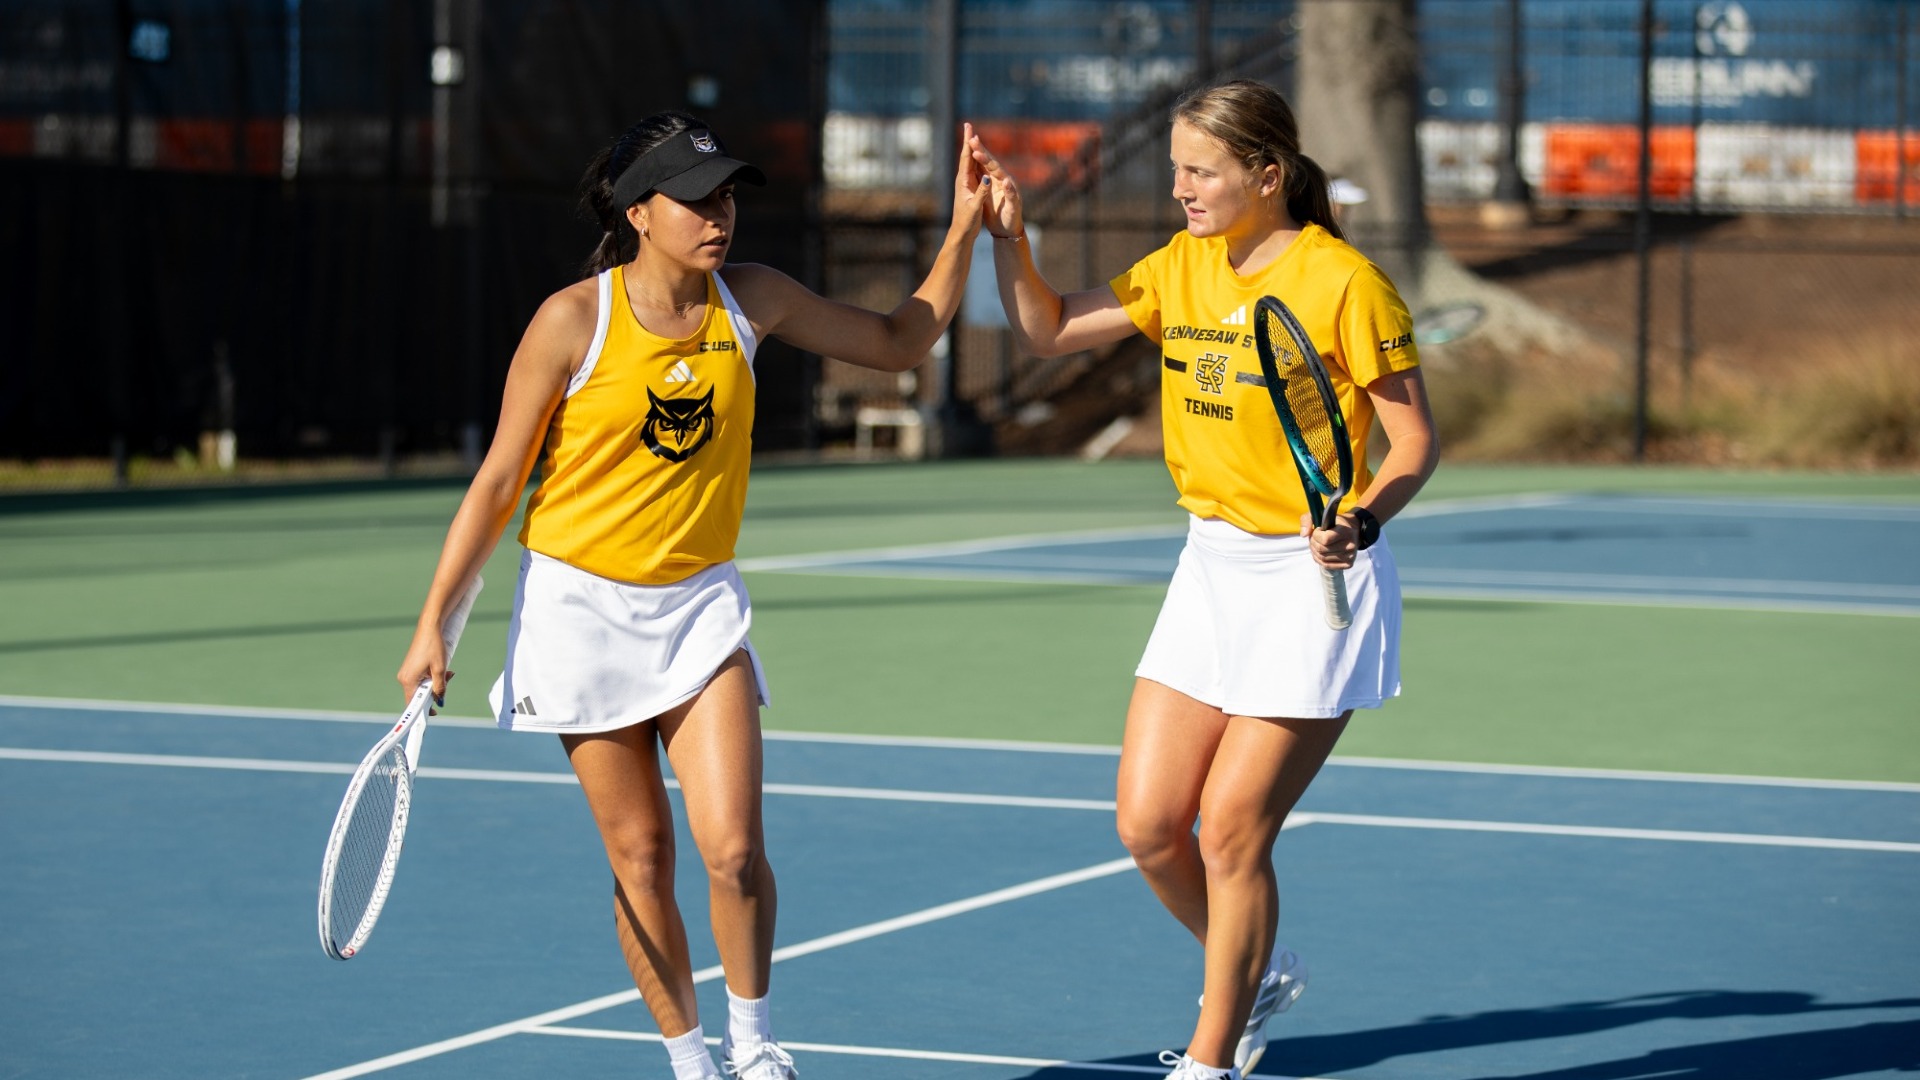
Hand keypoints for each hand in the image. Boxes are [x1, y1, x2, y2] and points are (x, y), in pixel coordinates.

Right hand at [396, 620, 453, 708]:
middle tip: (447, 682)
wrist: (430, 627)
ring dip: (435, 684)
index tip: (434, 714)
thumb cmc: (434, 647)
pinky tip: (442, 669)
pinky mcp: (411, 668)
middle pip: (419, 696)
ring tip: (447, 672)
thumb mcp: (440, 670)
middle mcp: (404, 678)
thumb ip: (440, 688)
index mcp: (408, 681)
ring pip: (422, 687)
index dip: (423, 712)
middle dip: (435, 693)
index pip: (413, 704)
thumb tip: (440, 701)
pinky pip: (422, 679)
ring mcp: (407, 673)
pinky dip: (432, 678)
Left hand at [950, 122, 988, 239]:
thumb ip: (981, 192)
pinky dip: (974, 159)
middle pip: (966, 156)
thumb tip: (987, 178)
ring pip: (968, 162)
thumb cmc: (968, 221)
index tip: (969, 129)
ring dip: (970, 148)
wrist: (961, 233)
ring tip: (971, 136)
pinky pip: (972, 169)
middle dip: (968, 140)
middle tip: (969, 125)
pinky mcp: (969, 188)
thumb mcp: (976, 207)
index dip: (969, 143)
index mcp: (964, 182)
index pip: (966, 158)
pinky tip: (976, 156)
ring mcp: (965, 184)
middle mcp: (963, 180)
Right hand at [967, 126, 1025, 240]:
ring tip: (969, 140)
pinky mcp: (989, 186)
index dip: (985, 159)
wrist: (1009, 228)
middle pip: (989, 161)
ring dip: (976, 152)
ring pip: (983, 164)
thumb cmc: (1011, 219)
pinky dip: (974, 163)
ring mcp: (994, 182)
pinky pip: (980, 171)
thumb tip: (1007, 182)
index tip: (976, 151)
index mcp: (1005, 183)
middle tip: (971, 136)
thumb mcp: (1013, 208)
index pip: (995, 167)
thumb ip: (1011, 194)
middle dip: (980, 149)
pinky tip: (968, 156)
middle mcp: (1000, 179)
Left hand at [1301, 512, 1358, 570]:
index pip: (1325, 539)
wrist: (1352, 529)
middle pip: (1322, 550)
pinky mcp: (1348, 564)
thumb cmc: (1334, 522)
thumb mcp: (1320, 514)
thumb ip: (1308, 520)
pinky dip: (1319, 560)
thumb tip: (1303, 534)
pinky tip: (1319, 553)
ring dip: (1314, 551)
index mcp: (1345, 531)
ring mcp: (1350, 556)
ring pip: (1322, 558)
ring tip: (1316, 544)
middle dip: (1313, 543)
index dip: (1316, 535)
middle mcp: (1350, 545)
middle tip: (1314, 538)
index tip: (1318, 530)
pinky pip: (1327, 565)